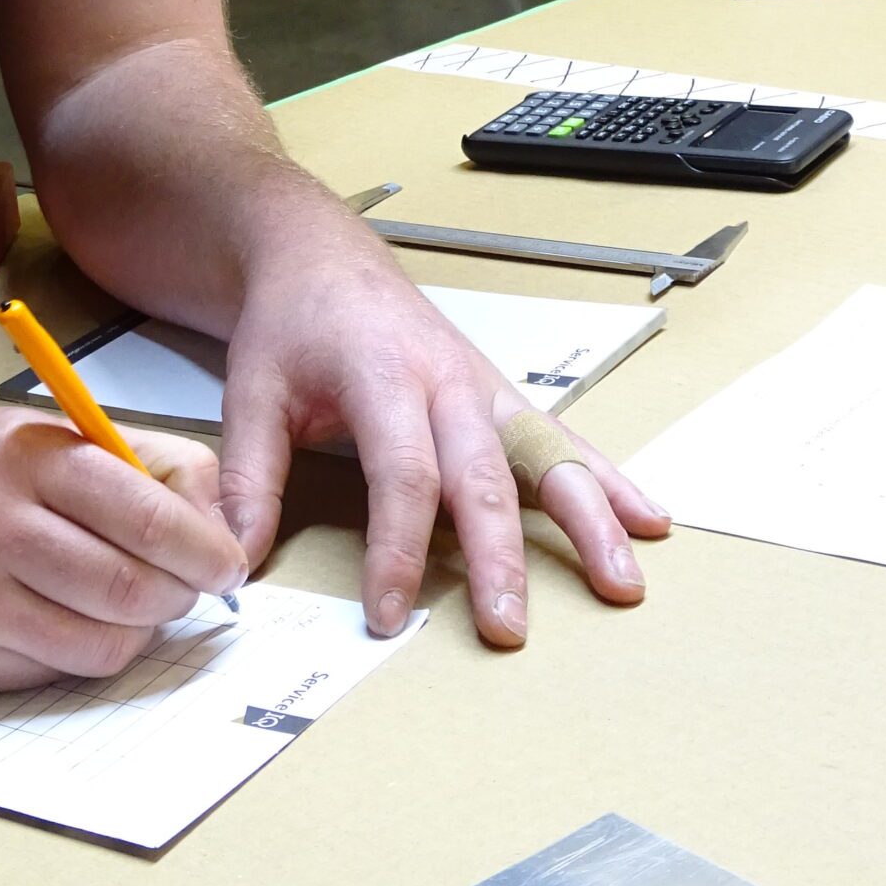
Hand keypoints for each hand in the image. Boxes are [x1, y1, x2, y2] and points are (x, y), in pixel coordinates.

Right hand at [0, 408, 244, 688]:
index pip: (144, 512)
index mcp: (25, 455)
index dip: (204, 549)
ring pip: (104, 644)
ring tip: (126, 601)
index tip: (227, 566)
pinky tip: (67, 618)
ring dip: (137, 630)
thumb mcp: (56, 435)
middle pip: (130, 587)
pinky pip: (60, 673)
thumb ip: (150, 466)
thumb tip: (225, 532)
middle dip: (179, 595)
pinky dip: (84, 652)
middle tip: (185, 588)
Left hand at [216, 229, 669, 648]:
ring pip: (546, 455)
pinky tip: (648, 519)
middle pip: (482, 476)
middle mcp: (447, 380)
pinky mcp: (502, 395)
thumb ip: (248, 478)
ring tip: (622, 580)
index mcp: (383, 374)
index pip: (402, 474)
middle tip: (508, 627)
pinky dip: (607, 479)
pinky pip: (564, 438)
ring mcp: (484, 386)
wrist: (321, 257)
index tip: (388, 612)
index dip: (398, 548)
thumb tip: (237, 561)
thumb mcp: (251, 390)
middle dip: (500, 557)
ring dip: (588, 520)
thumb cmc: (292, 323)